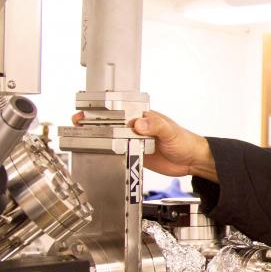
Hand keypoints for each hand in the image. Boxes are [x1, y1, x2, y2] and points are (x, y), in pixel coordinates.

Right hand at [73, 110, 217, 180]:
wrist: (191, 161)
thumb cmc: (184, 140)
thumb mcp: (169, 131)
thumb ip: (154, 126)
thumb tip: (138, 123)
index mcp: (142, 116)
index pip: (119, 110)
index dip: (102, 110)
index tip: (88, 111)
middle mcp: (136, 128)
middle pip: (110, 124)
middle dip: (93, 123)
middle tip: (79, 124)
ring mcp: (134, 141)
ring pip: (112, 139)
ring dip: (99, 139)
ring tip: (83, 139)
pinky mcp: (135, 155)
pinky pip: (119, 154)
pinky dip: (109, 154)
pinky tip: (99, 154)